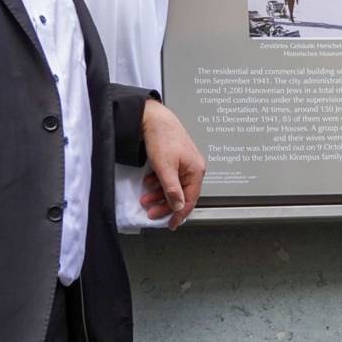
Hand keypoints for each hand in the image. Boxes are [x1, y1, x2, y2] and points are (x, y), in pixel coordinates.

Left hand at [139, 99, 204, 227]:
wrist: (153, 117)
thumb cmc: (162, 138)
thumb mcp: (165, 168)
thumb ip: (172, 189)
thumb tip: (179, 206)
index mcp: (195, 170)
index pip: (190, 199)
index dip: (179, 214)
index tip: (170, 224)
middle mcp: (193, 168)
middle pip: (181, 193)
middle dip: (165, 204)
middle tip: (151, 213)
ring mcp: (184, 163)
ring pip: (173, 185)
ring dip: (159, 194)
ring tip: (145, 199)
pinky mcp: (176, 158)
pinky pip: (169, 177)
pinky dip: (159, 183)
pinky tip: (149, 183)